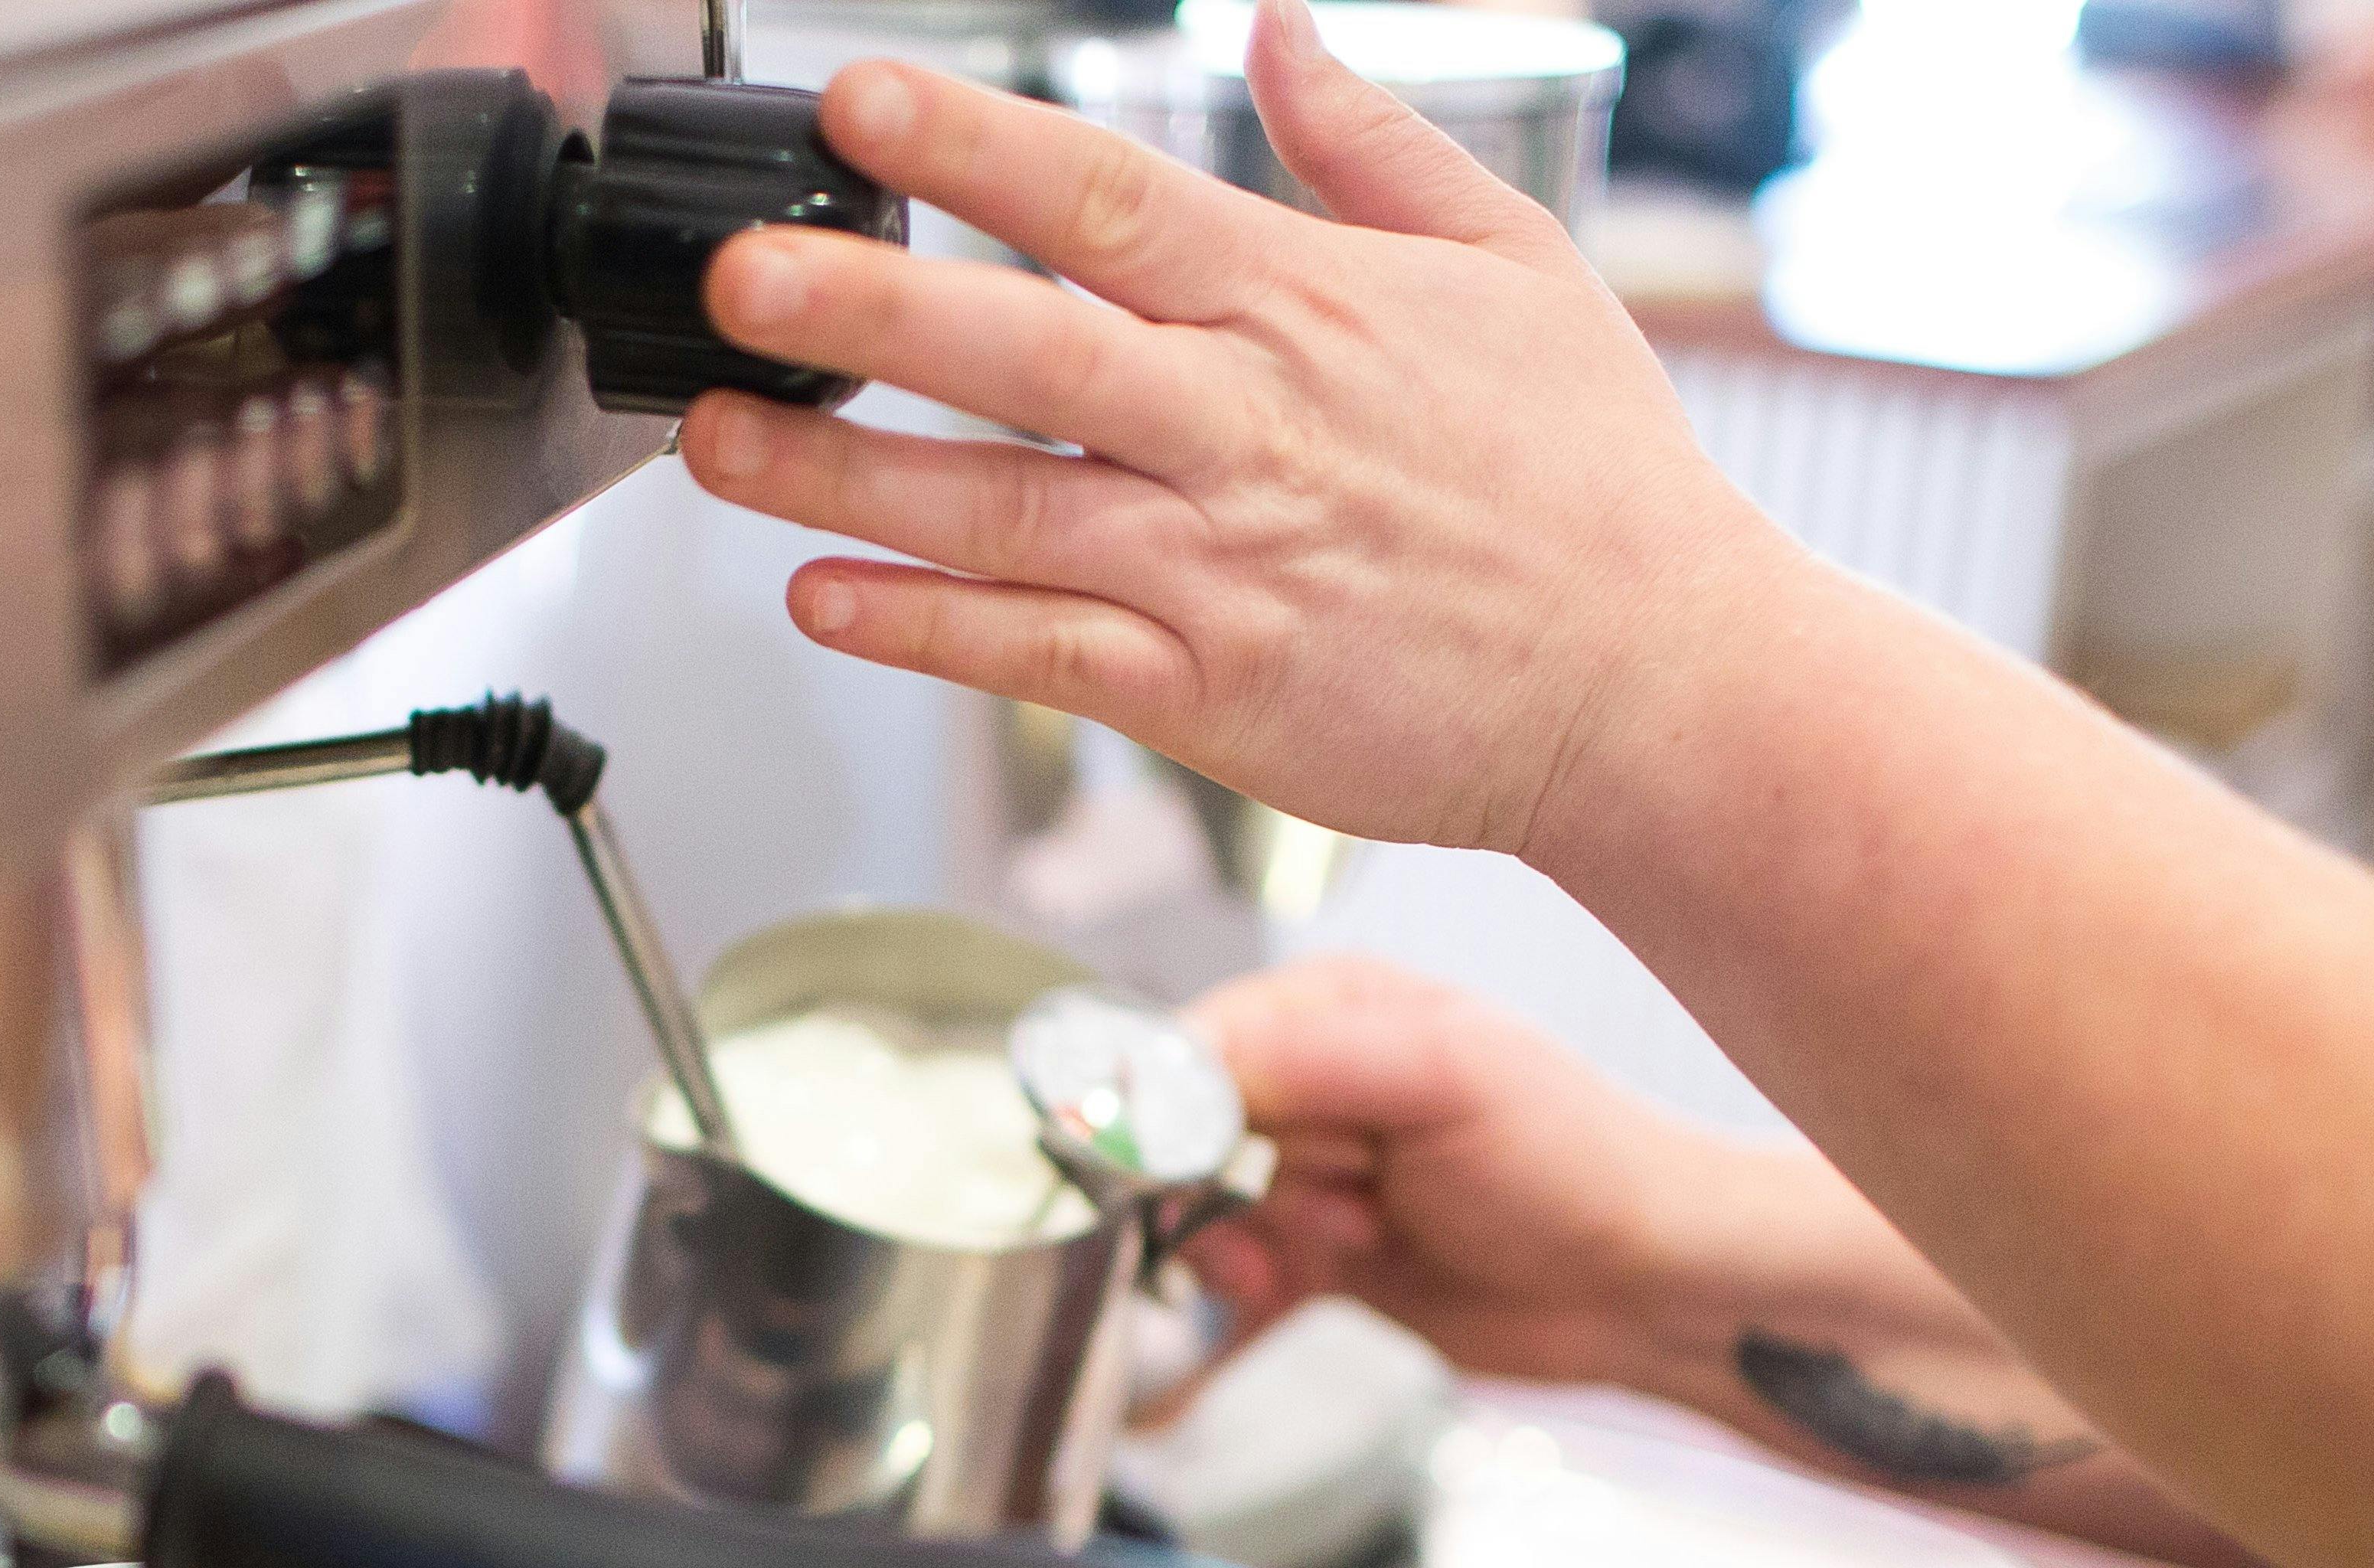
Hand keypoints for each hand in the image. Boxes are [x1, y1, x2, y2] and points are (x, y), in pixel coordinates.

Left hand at [679, 0, 1796, 860]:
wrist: (1660, 685)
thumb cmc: (1592, 486)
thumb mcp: (1512, 267)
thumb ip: (1370, 146)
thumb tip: (1276, 30)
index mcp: (1305, 307)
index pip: (1106, 202)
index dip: (972, 151)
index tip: (857, 107)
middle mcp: (1245, 429)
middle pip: (1023, 350)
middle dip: (865, 311)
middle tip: (738, 277)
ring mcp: (1220, 568)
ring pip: (996, 511)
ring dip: (840, 479)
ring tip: (712, 440)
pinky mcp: (1210, 694)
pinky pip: (1036, 654)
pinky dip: (921, 629)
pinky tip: (818, 599)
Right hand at [1182, 956, 1773, 1388]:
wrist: (1649, 1287)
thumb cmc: (1576, 1163)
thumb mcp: (1445, 1078)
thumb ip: (1308, 1059)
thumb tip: (1171, 1073)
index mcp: (1331, 1010)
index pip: (1191, 1047)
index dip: (1167, 1113)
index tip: (1173, 1173)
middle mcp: (1309, 1087)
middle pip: (1179, 1140)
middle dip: (1223, 1191)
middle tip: (1320, 1214)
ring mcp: (1309, 1178)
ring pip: (1195, 1218)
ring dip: (1242, 1252)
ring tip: (1338, 1251)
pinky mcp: (1315, 1260)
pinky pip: (1226, 1286)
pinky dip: (1229, 1314)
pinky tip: (1246, 1332)